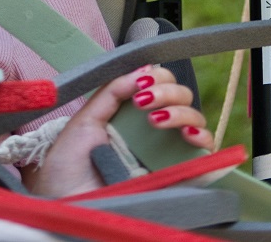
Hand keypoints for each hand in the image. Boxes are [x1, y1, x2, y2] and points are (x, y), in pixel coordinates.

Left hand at [23, 64, 212, 198]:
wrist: (66, 199)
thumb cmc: (70, 163)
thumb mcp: (87, 119)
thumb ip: (113, 92)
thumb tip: (142, 70)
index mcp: (133, 114)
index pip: (162, 85)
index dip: (158, 77)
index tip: (141, 81)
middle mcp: (155, 131)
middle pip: (183, 97)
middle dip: (167, 90)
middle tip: (143, 99)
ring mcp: (168, 153)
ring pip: (195, 119)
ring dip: (179, 111)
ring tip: (154, 119)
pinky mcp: (178, 176)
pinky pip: (204, 154)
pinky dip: (202, 137)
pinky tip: (186, 134)